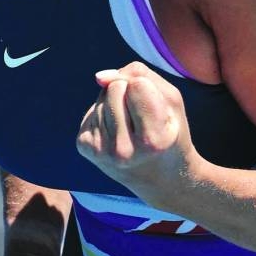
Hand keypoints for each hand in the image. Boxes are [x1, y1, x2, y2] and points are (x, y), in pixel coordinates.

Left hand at [76, 61, 200, 199]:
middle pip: (114, 88)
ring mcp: (101, 152)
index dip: (147, 88)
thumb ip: (140, 75)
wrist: (162, 179)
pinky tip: (116, 134)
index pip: (137, 84)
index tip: (158, 110)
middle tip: (142, 118)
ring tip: (131, 128)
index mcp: (153, 139)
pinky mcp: (85, 147)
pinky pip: (91, 111)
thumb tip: (99, 77)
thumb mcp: (170, 100)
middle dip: (127, 93)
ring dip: (116, 105)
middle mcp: (124, 150)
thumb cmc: (169, 131)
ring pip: (102, 97)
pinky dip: (104, 115)